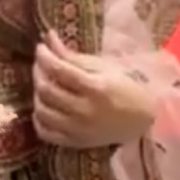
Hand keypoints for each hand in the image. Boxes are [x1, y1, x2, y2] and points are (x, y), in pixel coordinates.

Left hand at [32, 29, 158, 149]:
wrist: (143, 119)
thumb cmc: (125, 87)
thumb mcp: (103, 67)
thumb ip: (73, 55)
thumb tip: (48, 37)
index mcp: (96, 87)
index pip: (58, 69)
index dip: (43, 56)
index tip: (41, 48)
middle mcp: (85, 110)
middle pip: (47, 90)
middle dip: (38, 72)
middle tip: (41, 64)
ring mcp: (79, 129)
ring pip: (42, 111)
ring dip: (37, 94)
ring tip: (44, 85)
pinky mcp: (75, 142)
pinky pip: (45, 133)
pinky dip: (38, 119)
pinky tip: (45, 107)